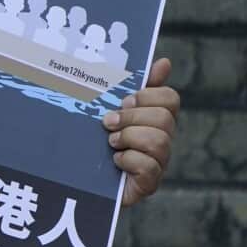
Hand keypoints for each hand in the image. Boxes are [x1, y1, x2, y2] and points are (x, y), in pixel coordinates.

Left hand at [103, 58, 179, 206]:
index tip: (124, 100)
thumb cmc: (93, 137)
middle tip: (108, 122)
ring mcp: (158, 162)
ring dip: (128, 138)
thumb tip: (164, 62)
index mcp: (154, 118)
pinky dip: (128, 161)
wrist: (76, 177)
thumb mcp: (106, 107)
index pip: (170, 98)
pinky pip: (150, 168)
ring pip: (159, 141)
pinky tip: (115, 161)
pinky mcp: (149, 183)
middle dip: (132, 117)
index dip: (148, 96)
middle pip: (164, 118)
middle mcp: (162, 139)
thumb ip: (131, 85)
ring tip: (110, 142)